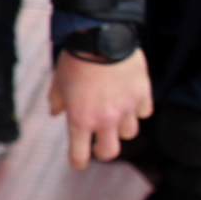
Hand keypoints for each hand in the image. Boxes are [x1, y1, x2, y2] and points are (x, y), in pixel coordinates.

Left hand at [48, 50, 151, 170]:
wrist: (100, 38)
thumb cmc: (75, 61)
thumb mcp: (57, 83)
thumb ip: (57, 102)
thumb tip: (56, 113)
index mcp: (80, 120)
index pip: (80, 156)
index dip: (78, 161)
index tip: (78, 161)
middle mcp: (105, 120)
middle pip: (110, 152)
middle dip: (103, 150)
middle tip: (99, 143)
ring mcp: (127, 109)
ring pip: (129, 133)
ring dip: (121, 127)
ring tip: (115, 113)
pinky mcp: (143, 96)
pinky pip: (143, 113)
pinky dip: (137, 109)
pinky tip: (130, 99)